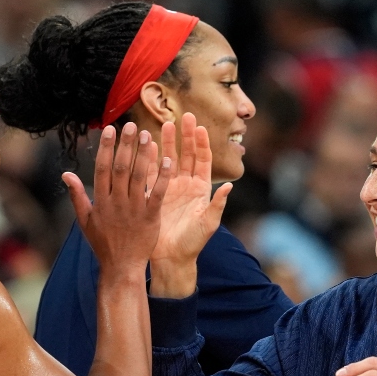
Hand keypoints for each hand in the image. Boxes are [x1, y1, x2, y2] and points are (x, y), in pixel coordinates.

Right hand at [64, 122, 170, 273]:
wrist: (121, 267)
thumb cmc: (103, 244)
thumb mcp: (84, 220)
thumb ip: (76, 195)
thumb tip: (65, 173)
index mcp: (101, 201)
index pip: (103, 169)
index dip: (107, 148)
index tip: (111, 130)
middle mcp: (117, 202)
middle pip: (122, 168)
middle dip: (126, 146)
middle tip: (132, 125)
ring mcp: (134, 209)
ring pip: (140, 177)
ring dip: (144, 155)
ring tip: (148, 135)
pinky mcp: (151, 217)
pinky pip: (157, 193)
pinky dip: (162, 177)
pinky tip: (168, 161)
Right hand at [151, 113, 230, 264]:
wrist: (171, 258)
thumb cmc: (193, 243)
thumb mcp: (208, 224)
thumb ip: (217, 205)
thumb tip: (229, 187)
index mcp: (201, 190)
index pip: (203, 161)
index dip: (202, 144)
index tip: (200, 127)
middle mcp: (186, 186)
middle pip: (187, 155)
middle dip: (186, 136)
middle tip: (184, 117)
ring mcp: (169, 188)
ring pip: (169, 160)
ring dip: (168, 143)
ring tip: (165, 125)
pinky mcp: (154, 194)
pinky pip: (152, 173)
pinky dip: (150, 159)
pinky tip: (147, 145)